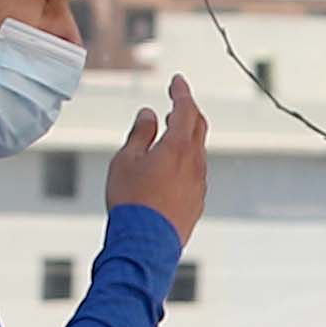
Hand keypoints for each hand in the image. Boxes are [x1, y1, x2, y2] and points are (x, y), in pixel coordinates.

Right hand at [108, 77, 207, 238]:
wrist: (145, 245)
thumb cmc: (132, 203)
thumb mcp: (125, 161)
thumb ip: (140, 134)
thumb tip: (148, 115)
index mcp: (177, 147)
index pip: (185, 109)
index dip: (181, 92)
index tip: (177, 81)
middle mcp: (195, 162)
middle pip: (198, 126)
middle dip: (188, 110)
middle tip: (177, 102)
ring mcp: (199, 183)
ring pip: (198, 151)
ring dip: (187, 137)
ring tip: (171, 133)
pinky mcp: (197, 202)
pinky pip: (196, 173)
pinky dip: (186, 160)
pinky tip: (173, 167)